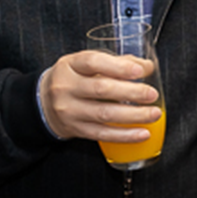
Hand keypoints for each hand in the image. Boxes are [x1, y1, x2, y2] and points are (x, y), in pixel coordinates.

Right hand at [38, 51, 160, 143]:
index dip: (118, 67)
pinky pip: (103, 134)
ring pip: (104, 114)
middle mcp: (67, 87)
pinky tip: (142, 133)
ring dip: (133, 115)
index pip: (93, 62)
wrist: (42, 104)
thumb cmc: (73, 79)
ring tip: (154, 113)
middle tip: (152, 94)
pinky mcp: (75, 129)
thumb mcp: (85, 64)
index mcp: (71, 65)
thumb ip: (116, 62)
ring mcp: (70, 110)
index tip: (140, 70)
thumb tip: (147, 66)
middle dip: (131, 92)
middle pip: (101, 89)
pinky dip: (125, 135)